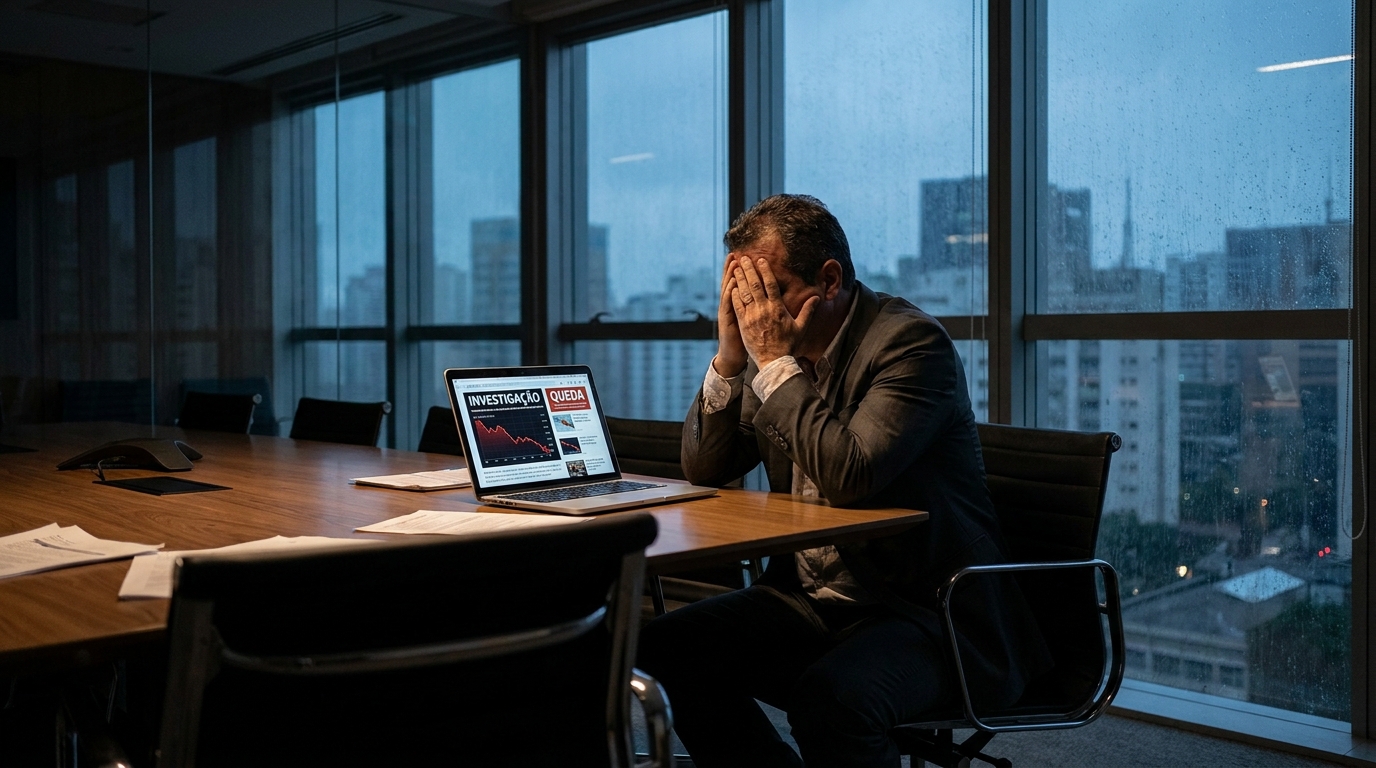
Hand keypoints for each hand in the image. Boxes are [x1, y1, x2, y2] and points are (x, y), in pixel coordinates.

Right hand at [713, 255, 747, 376]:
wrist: (733, 355)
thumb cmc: (745, 338)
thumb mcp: (750, 320)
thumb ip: (755, 307)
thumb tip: (766, 297)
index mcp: (737, 305)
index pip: (738, 284)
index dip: (739, 271)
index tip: (742, 256)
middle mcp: (730, 306)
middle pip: (730, 283)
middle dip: (732, 269)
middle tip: (735, 254)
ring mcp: (727, 313)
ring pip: (728, 291)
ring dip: (729, 277)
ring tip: (733, 263)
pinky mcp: (727, 321)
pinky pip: (729, 306)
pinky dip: (729, 294)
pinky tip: (732, 285)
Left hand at [731, 257, 818, 367]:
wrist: (774, 361)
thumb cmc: (788, 345)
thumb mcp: (801, 327)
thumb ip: (808, 311)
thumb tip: (817, 297)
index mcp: (778, 308)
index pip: (771, 284)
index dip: (765, 270)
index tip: (761, 260)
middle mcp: (764, 310)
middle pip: (755, 284)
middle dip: (749, 269)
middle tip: (744, 258)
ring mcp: (752, 316)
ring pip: (745, 293)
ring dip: (740, 279)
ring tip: (736, 267)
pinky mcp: (743, 324)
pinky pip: (738, 306)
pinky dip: (734, 295)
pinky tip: (732, 286)